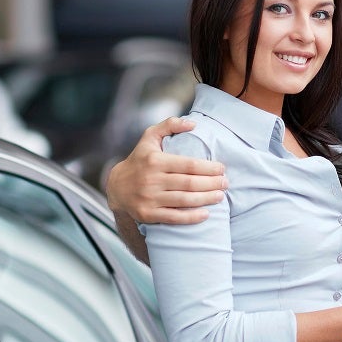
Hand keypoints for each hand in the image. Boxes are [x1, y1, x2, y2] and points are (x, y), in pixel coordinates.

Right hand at [105, 116, 226, 224]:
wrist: (117, 186)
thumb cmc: (140, 159)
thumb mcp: (149, 137)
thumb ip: (169, 125)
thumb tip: (193, 124)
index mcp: (155, 160)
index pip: (188, 165)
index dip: (208, 168)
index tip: (222, 169)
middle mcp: (151, 179)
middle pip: (189, 183)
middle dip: (211, 184)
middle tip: (225, 183)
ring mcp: (149, 198)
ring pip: (184, 200)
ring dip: (206, 199)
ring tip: (220, 196)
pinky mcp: (148, 214)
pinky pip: (174, 217)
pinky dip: (191, 217)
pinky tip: (206, 214)